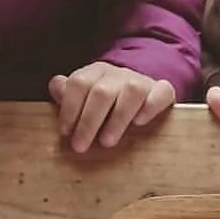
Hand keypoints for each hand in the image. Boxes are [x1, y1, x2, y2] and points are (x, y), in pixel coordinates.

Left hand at [49, 62, 175, 151]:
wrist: (146, 92)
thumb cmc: (111, 102)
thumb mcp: (87, 96)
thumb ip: (69, 94)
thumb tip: (56, 88)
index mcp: (97, 72)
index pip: (79, 83)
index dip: (70, 107)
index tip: (65, 132)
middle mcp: (119, 74)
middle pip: (102, 92)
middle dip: (88, 121)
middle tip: (80, 146)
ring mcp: (142, 81)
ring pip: (131, 92)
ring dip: (117, 118)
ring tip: (107, 142)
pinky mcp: (162, 91)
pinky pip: (160, 93)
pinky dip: (150, 107)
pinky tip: (140, 122)